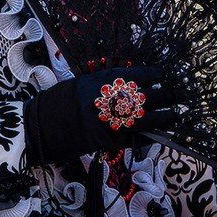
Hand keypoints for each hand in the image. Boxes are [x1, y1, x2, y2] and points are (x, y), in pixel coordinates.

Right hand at [24, 66, 174, 165]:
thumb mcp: (85, 82)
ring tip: (174, 115)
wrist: (42, 124)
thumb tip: (134, 86)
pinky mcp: (109, 142)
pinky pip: (136, 139)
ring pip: (146, 119)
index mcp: (103, 80)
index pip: (138, 75)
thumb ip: (109, 84)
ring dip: (163, 117)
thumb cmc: (62, 100)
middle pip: (147, 96)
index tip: (163, 76)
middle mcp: (109, 99)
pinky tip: (158, 133)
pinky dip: (149, 137)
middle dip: (165, 96)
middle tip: (174, 95)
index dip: (155, 76)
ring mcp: (111, 121)